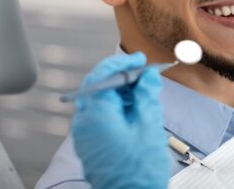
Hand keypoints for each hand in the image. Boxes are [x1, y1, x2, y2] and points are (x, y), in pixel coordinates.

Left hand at [72, 53, 169, 188]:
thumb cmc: (138, 172)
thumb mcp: (149, 126)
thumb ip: (146, 97)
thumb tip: (147, 77)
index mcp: (96, 116)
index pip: (102, 76)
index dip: (122, 63)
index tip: (140, 60)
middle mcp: (84, 124)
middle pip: (98, 87)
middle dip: (121, 77)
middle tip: (144, 75)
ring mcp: (85, 135)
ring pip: (99, 101)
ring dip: (120, 92)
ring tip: (144, 94)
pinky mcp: (91, 144)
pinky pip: (99, 116)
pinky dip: (116, 107)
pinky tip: (135, 110)